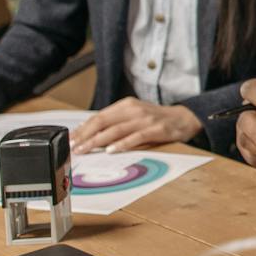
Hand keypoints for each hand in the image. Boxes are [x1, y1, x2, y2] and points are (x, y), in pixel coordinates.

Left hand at [73, 97, 201, 152]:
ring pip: (116, 130)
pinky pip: (136, 137)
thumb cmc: (156, 119)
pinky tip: (111, 150)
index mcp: (126, 105)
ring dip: (97, 141)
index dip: (83, 128)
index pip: (98, 116)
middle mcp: (134, 110)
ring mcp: (145, 119)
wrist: (185, 118)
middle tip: (74, 147)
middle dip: (86, 136)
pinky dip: (122, 144)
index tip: (71, 139)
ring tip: (85, 150)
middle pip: (103, 122)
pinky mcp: (156, 129)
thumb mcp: (134, 115)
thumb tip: (89, 131)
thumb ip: (114, 121)